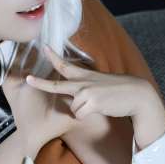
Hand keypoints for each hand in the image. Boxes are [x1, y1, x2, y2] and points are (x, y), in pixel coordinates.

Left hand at [25, 45, 150, 120]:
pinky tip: (99, 109)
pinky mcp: (91, 100)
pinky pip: (80, 115)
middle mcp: (83, 82)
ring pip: (74, 109)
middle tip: (28, 79)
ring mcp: (86, 91)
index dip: (53, 57)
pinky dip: (88, 116)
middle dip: (40, 83)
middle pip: (57, 85)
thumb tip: (77, 100)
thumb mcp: (102, 84)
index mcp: (86, 76)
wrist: (137, 95)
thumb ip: (88, 87)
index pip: (66, 65)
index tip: (43, 47)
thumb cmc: (120, 92)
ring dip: (84, 112)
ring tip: (98, 106)